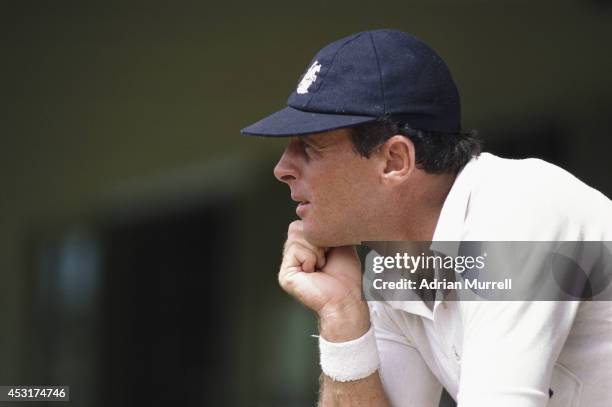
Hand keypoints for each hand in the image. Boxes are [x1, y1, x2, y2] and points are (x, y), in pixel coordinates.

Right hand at [278, 221, 368, 340]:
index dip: (321, 231)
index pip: (303, 223)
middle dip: (318, 239)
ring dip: (316, 249)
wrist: (347, 298)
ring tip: (321, 264)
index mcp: (305, 248)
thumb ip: (326, 228)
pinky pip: (295, 249)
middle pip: (297, 227)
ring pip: (296, 235)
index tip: (332, 248)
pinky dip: (310, 257)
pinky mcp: (286, 274)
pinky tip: (315, 271)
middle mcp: (294, 256)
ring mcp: (288, 265)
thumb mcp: (340, 243)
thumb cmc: (347, 276)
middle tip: (326, 257)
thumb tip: (319, 213)